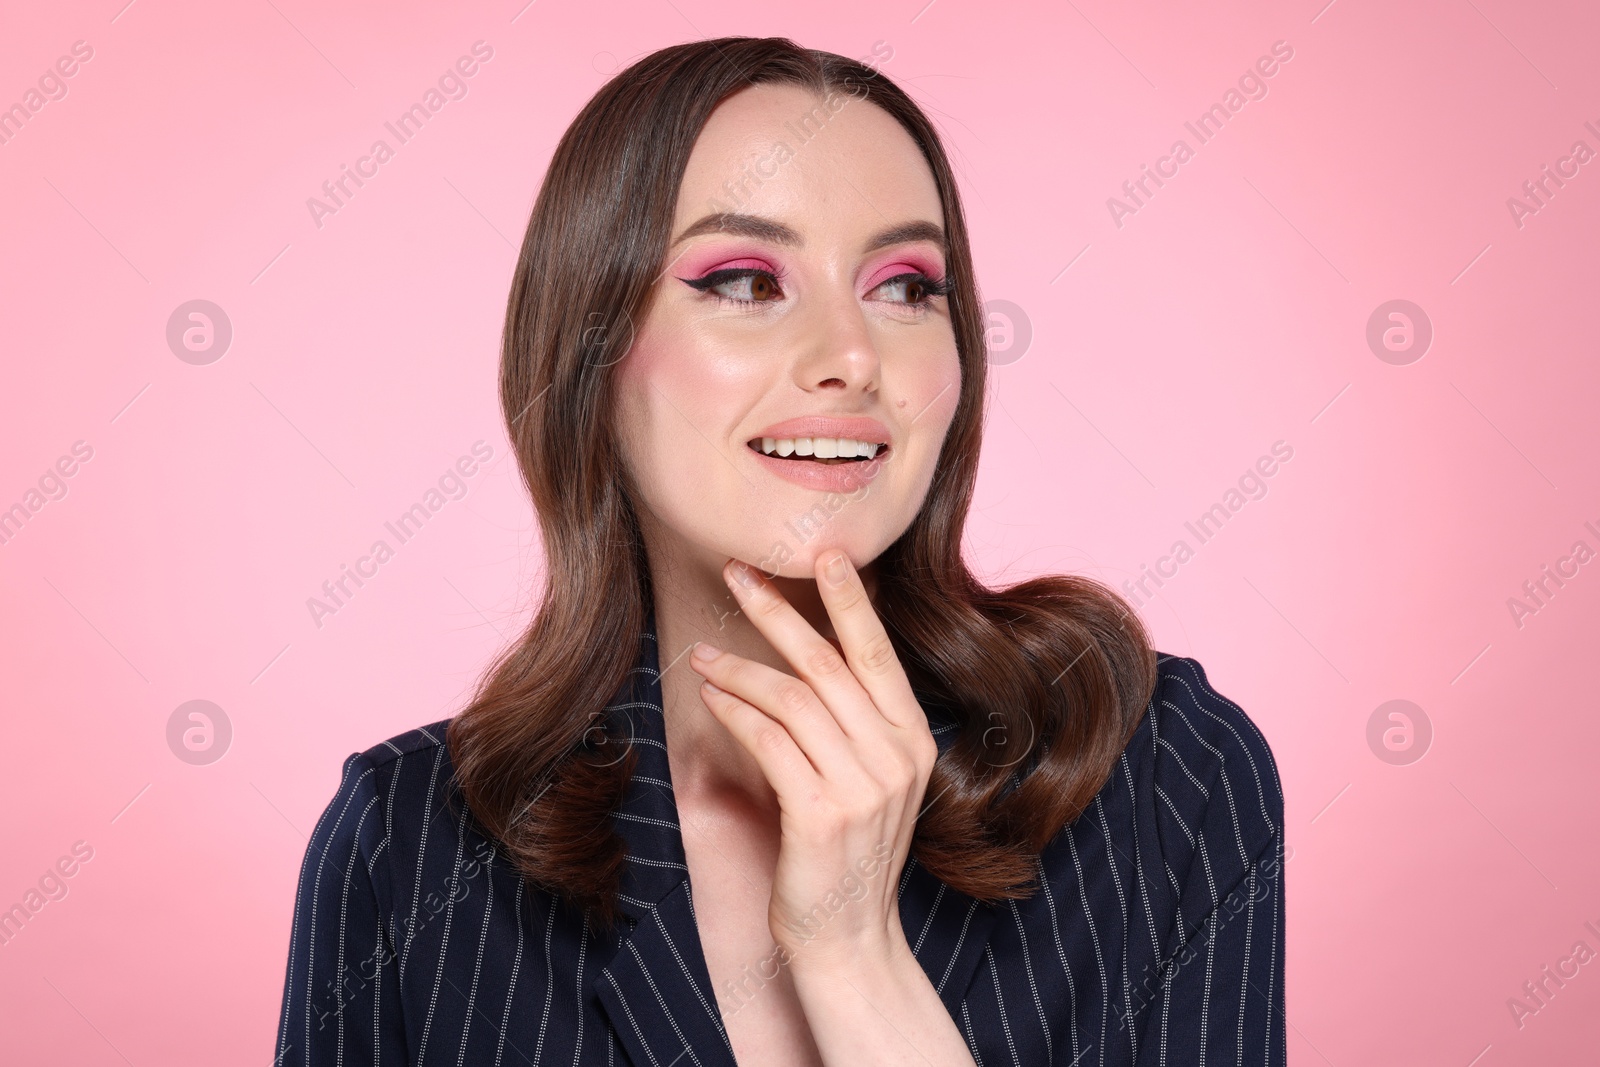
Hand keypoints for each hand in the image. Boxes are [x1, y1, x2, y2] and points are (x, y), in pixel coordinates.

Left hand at [689, 552, 938, 968]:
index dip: (850, 599)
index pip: (878, 653)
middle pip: (828, 662)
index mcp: (913, 740)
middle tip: (737, 574)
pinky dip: (735, 711)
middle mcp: (896, 756)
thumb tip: (807, 655)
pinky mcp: (821, 814)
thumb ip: (853, 724)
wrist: (848, 938)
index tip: (824, 553)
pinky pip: (769, 740)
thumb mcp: (869, 781)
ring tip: (703, 655)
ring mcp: (863, 786)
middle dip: (778, 611)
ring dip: (739, 669)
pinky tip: (712, 696)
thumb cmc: (846, 854)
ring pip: (791, 698)